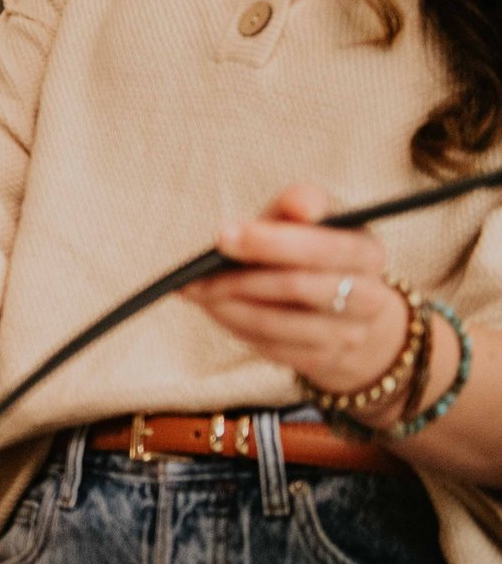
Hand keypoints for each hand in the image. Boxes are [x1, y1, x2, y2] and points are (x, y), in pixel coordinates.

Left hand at [182, 182, 414, 407]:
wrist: (347, 308)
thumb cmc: (315, 250)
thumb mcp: (313, 219)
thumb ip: (302, 203)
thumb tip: (300, 206)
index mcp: (367, 252)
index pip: (323, 248)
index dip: (270, 243)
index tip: (223, 237)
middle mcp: (368, 297)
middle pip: (298, 287)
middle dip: (240, 278)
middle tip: (196, 273)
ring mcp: (349, 334)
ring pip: (278, 323)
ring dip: (229, 307)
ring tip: (197, 292)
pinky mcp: (324, 360)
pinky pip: (271, 348)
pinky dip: (236, 327)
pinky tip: (216, 309)